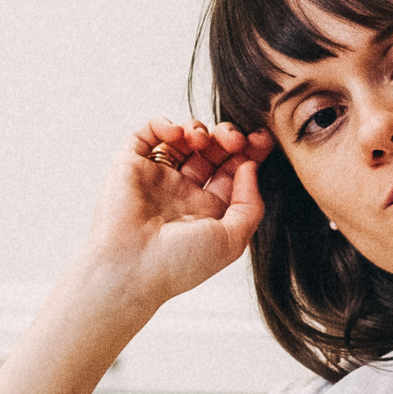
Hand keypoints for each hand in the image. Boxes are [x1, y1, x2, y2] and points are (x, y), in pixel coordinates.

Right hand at [89, 119, 273, 306]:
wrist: (131, 269)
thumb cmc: (179, 263)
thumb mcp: (233, 240)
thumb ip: (250, 204)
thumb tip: (250, 166)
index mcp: (208, 210)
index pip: (234, 171)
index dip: (249, 152)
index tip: (262, 139)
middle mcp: (183, 192)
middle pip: (212, 151)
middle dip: (227, 136)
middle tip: (235, 138)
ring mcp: (157, 178)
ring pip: (182, 138)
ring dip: (198, 129)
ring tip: (201, 139)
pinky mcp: (130, 166)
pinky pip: (146, 135)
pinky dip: (162, 124)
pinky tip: (176, 133)